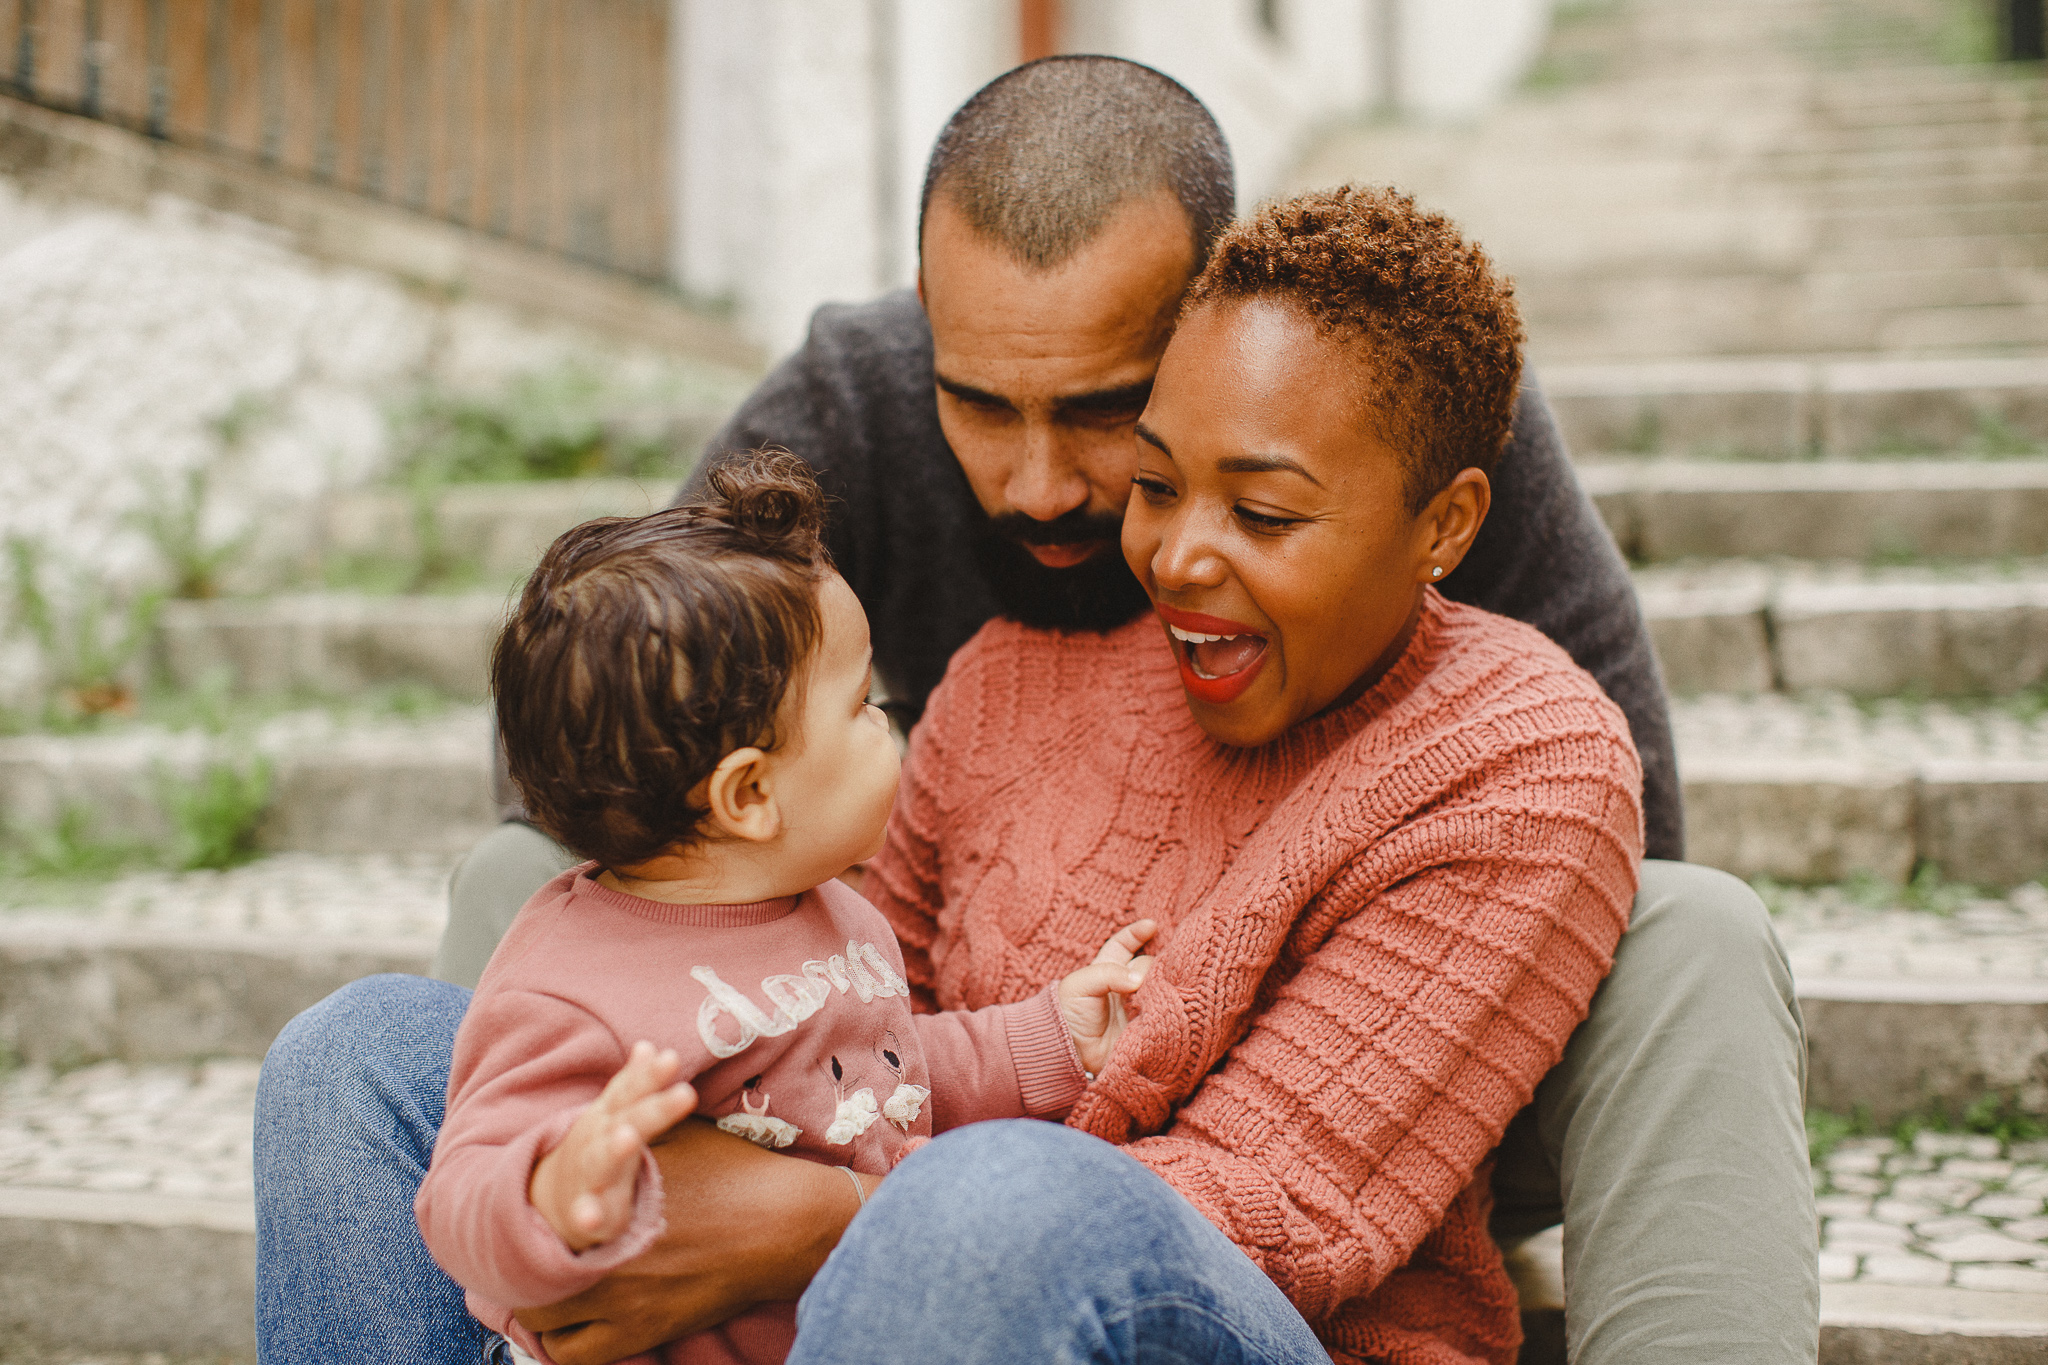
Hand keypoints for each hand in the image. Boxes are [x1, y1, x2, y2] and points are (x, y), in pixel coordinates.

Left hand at [515, 1122, 875, 1364]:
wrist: (786, 1222)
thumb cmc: (735, 1173)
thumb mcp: (678, 1137)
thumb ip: (633, 1128)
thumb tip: (607, 1118)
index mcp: (608, 1207)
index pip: (539, 1228)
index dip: (522, 1233)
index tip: (522, 1230)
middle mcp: (606, 1260)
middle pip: (533, 1282)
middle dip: (528, 1273)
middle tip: (533, 1264)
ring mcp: (627, 1303)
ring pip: (550, 1327)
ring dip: (546, 1312)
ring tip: (551, 1297)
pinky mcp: (650, 1331)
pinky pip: (584, 1357)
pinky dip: (575, 1346)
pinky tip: (583, 1325)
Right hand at [529, 1041, 697, 1250]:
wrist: (550, 1196)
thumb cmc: (596, 1148)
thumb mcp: (614, 1114)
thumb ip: (634, 1082)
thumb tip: (649, 1046)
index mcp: (609, 1115)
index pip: (631, 1090)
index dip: (651, 1075)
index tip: (672, 1057)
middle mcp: (598, 1139)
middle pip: (627, 1119)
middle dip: (653, 1107)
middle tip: (686, 1093)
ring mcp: (588, 1173)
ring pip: (602, 1160)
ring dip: (614, 1149)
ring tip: (627, 1137)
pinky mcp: (583, 1211)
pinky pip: (584, 1214)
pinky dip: (586, 1216)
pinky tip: (592, 1220)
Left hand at [1057, 919, 1156, 1074]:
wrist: (1068, 1052)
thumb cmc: (1067, 1014)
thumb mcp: (1079, 985)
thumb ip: (1108, 974)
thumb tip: (1139, 979)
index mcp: (1107, 969)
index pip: (1123, 945)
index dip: (1136, 933)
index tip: (1151, 925)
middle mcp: (1126, 984)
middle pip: (1148, 965)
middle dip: (1154, 964)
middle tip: (1156, 971)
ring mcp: (1139, 1004)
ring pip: (1161, 986)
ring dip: (1166, 983)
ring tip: (1168, 985)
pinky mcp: (1148, 1025)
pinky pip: (1165, 1011)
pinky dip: (1170, 1005)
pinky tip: (1174, 1002)